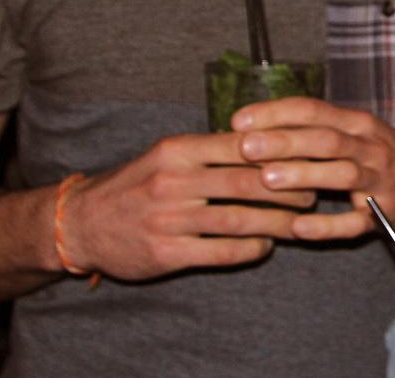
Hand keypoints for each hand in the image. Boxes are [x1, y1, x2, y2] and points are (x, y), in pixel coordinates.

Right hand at [59, 133, 316, 280]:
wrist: (80, 223)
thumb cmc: (137, 184)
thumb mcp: (167, 154)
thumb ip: (212, 149)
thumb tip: (269, 141)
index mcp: (178, 151)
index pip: (242, 146)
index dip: (281, 152)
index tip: (308, 157)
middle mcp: (174, 182)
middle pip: (248, 183)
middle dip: (289, 189)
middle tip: (314, 192)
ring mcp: (169, 219)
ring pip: (240, 219)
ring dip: (277, 222)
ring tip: (298, 222)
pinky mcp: (166, 253)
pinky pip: (221, 251)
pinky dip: (250, 249)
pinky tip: (265, 246)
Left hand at [231, 98, 394, 241]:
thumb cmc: (377, 152)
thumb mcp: (353, 131)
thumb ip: (311, 127)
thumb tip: (251, 126)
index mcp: (357, 123)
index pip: (314, 109)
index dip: (276, 113)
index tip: (238, 120)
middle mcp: (370, 147)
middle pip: (326, 139)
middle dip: (285, 141)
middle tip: (245, 146)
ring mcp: (379, 180)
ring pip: (342, 174)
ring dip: (305, 175)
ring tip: (267, 179)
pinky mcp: (383, 213)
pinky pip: (355, 221)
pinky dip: (327, 225)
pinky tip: (298, 228)